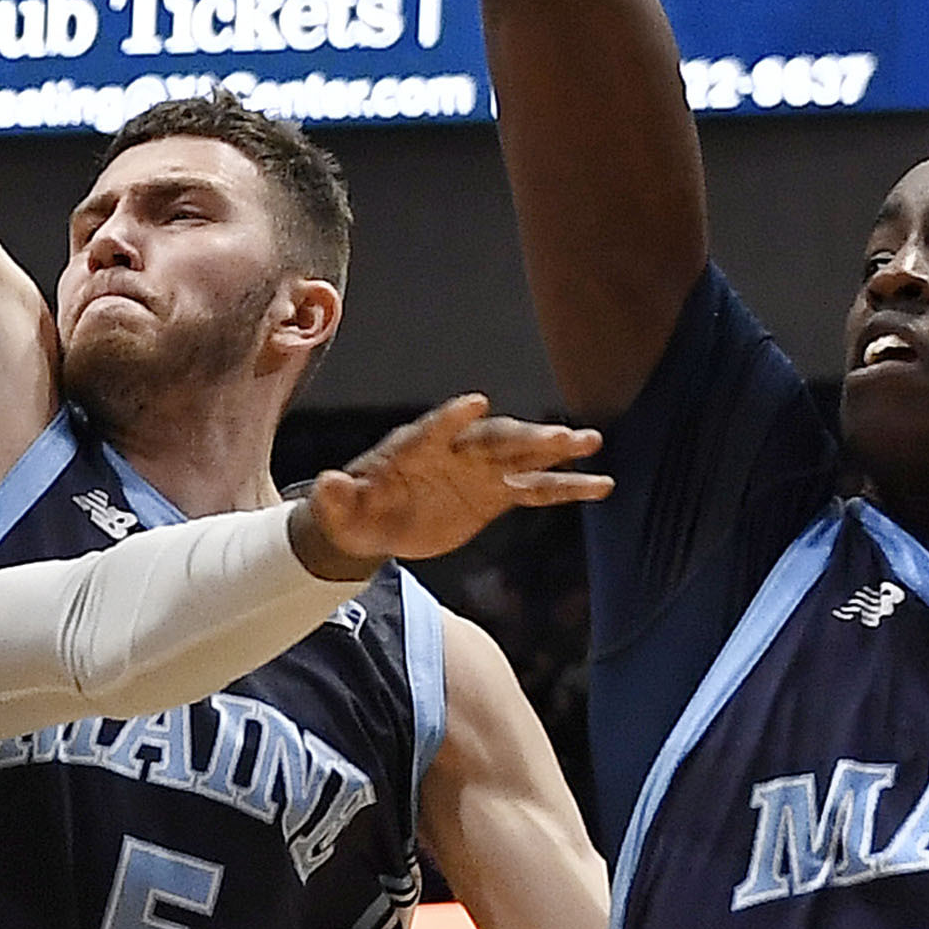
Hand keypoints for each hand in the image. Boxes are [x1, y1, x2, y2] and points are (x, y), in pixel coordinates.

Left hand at [294, 398, 607, 580]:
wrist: (373, 524)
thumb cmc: (353, 513)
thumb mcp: (339, 511)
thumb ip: (336, 496)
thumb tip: (326, 483)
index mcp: (415, 447)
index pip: (436, 427)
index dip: (453, 417)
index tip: (475, 404)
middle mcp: (455, 451)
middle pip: (492, 439)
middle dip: (521, 436)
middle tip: (556, 434)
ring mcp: (480, 471)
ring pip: (522, 457)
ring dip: (554, 450)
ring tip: (590, 442)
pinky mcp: (495, 494)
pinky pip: (536, 489)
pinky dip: (567, 488)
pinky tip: (602, 485)